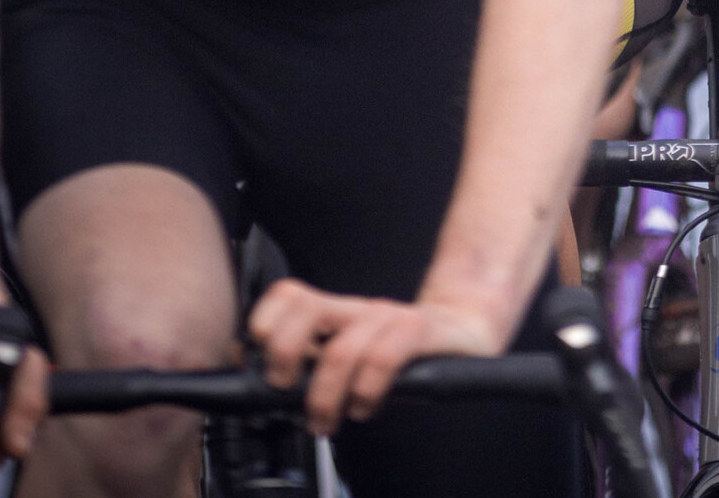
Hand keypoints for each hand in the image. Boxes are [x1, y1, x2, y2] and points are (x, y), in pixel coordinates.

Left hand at [248, 278, 499, 434]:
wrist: (463, 330)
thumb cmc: (401, 352)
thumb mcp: (351, 355)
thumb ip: (314, 363)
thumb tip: (259, 383)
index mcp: (336, 314)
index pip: (290, 295)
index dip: (265, 321)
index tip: (256, 358)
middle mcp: (357, 311)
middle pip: (306, 310)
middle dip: (284, 354)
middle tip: (284, 388)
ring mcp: (387, 318)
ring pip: (342, 347)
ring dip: (325, 395)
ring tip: (325, 422)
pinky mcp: (419, 332)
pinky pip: (385, 356)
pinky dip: (367, 390)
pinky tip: (365, 408)